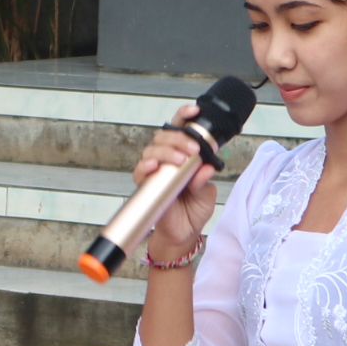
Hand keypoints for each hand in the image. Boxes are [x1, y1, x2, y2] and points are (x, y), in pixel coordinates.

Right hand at [136, 105, 218, 257]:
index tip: (195, 111)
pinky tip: (154, 167)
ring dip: (167, 151)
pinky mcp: (145, 185)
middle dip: (180, 138)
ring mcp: (155, 171)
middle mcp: (167, 159)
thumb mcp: (206, 194)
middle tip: (193, 149)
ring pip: (152, 150)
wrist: (184, 234)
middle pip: (165, 136)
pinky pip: (140, 171)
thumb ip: (204, 180)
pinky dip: (146, 166)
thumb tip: (204, 166)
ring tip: (181, 160)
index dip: (185, 115)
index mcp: (183, 155)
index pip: (181, 128)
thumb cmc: (194, 210)